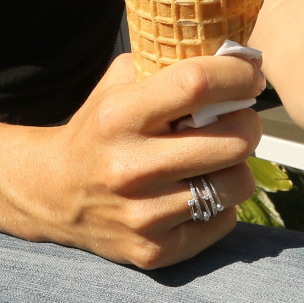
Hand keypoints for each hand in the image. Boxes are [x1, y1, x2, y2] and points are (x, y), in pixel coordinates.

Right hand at [34, 52, 264, 268]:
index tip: (250, 75)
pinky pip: (223, 221)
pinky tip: (199, 190)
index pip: (196, 84)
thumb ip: (164, 64)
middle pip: (232, 139)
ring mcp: (143, 214)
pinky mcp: (154, 250)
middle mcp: (130, 167)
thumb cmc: (100, 128)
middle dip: (248, 123)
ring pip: (235, 183)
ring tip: (218, 158)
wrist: (52, 193)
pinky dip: (221, 203)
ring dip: (237, 166)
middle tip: (240, 119)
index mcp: (120, 115)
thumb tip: (229, 52)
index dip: (237, 75)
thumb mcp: (118, 84)